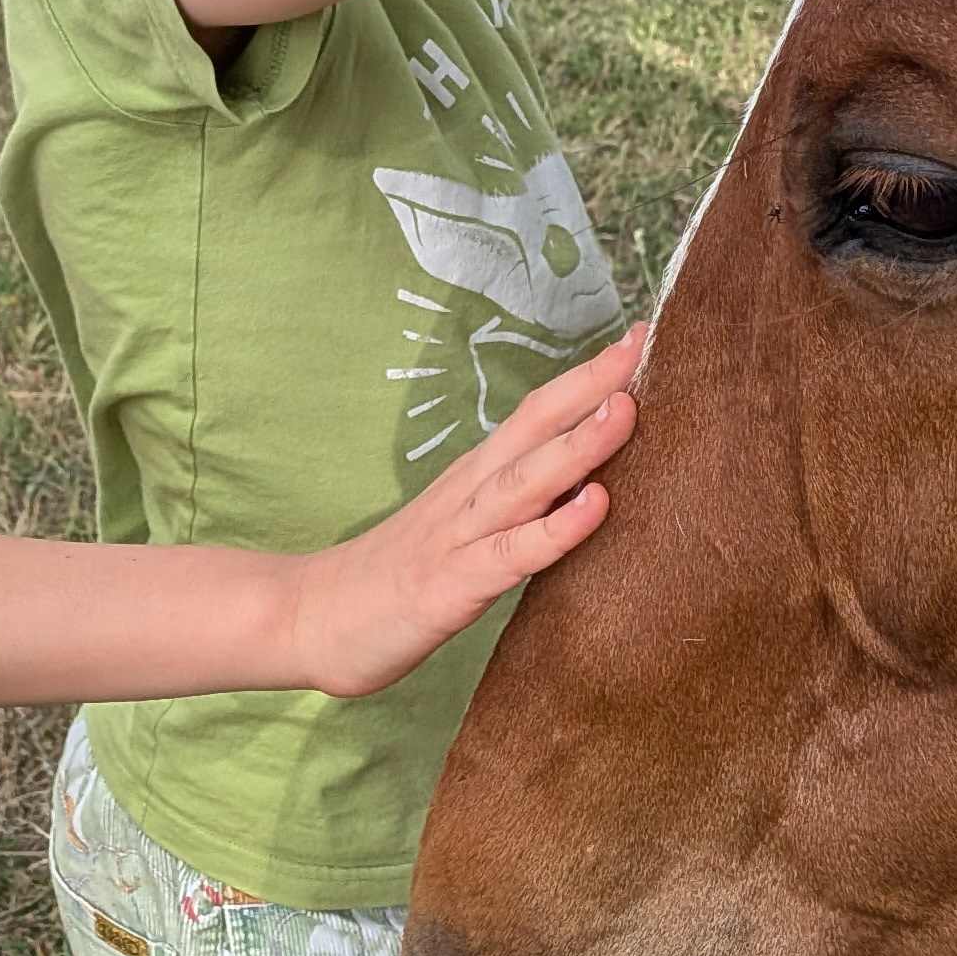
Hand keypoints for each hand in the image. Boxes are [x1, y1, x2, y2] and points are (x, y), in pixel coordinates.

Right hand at [284, 329, 642, 696]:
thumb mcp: (460, 530)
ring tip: (626, 408)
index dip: (587, 376)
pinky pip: (511, 555)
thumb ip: (513, 507)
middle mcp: (469, 493)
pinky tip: (595, 505)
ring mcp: (457, 537)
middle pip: (535, 427)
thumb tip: (581, 484)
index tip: (640, 338)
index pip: (537, 413)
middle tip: (644, 343)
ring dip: (578, 443)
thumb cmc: (393, 577)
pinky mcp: (450, 585)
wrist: (312, 617)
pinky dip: (556, 529)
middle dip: (592, 385)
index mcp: (475, 477)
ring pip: (526, 480)